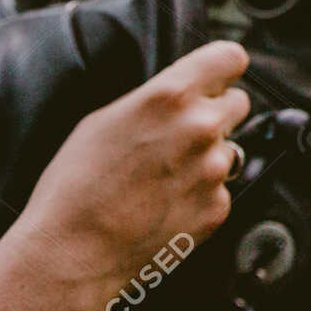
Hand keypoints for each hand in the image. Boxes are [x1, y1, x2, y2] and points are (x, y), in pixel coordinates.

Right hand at [0, 41, 251, 294]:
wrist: (72, 253)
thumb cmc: (75, 187)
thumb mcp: (104, 119)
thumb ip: (154, 99)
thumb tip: (180, 94)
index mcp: (172, 96)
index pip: (231, 57)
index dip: (222, 68)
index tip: (217, 77)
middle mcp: (202, 127)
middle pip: (238, 102)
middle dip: (215, 112)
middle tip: (180, 134)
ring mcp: (214, 170)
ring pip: (230, 148)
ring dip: (207, 156)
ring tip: (164, 176)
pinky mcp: (218, 207)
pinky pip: (221, 189)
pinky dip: (201, 194)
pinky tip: (165, 204)